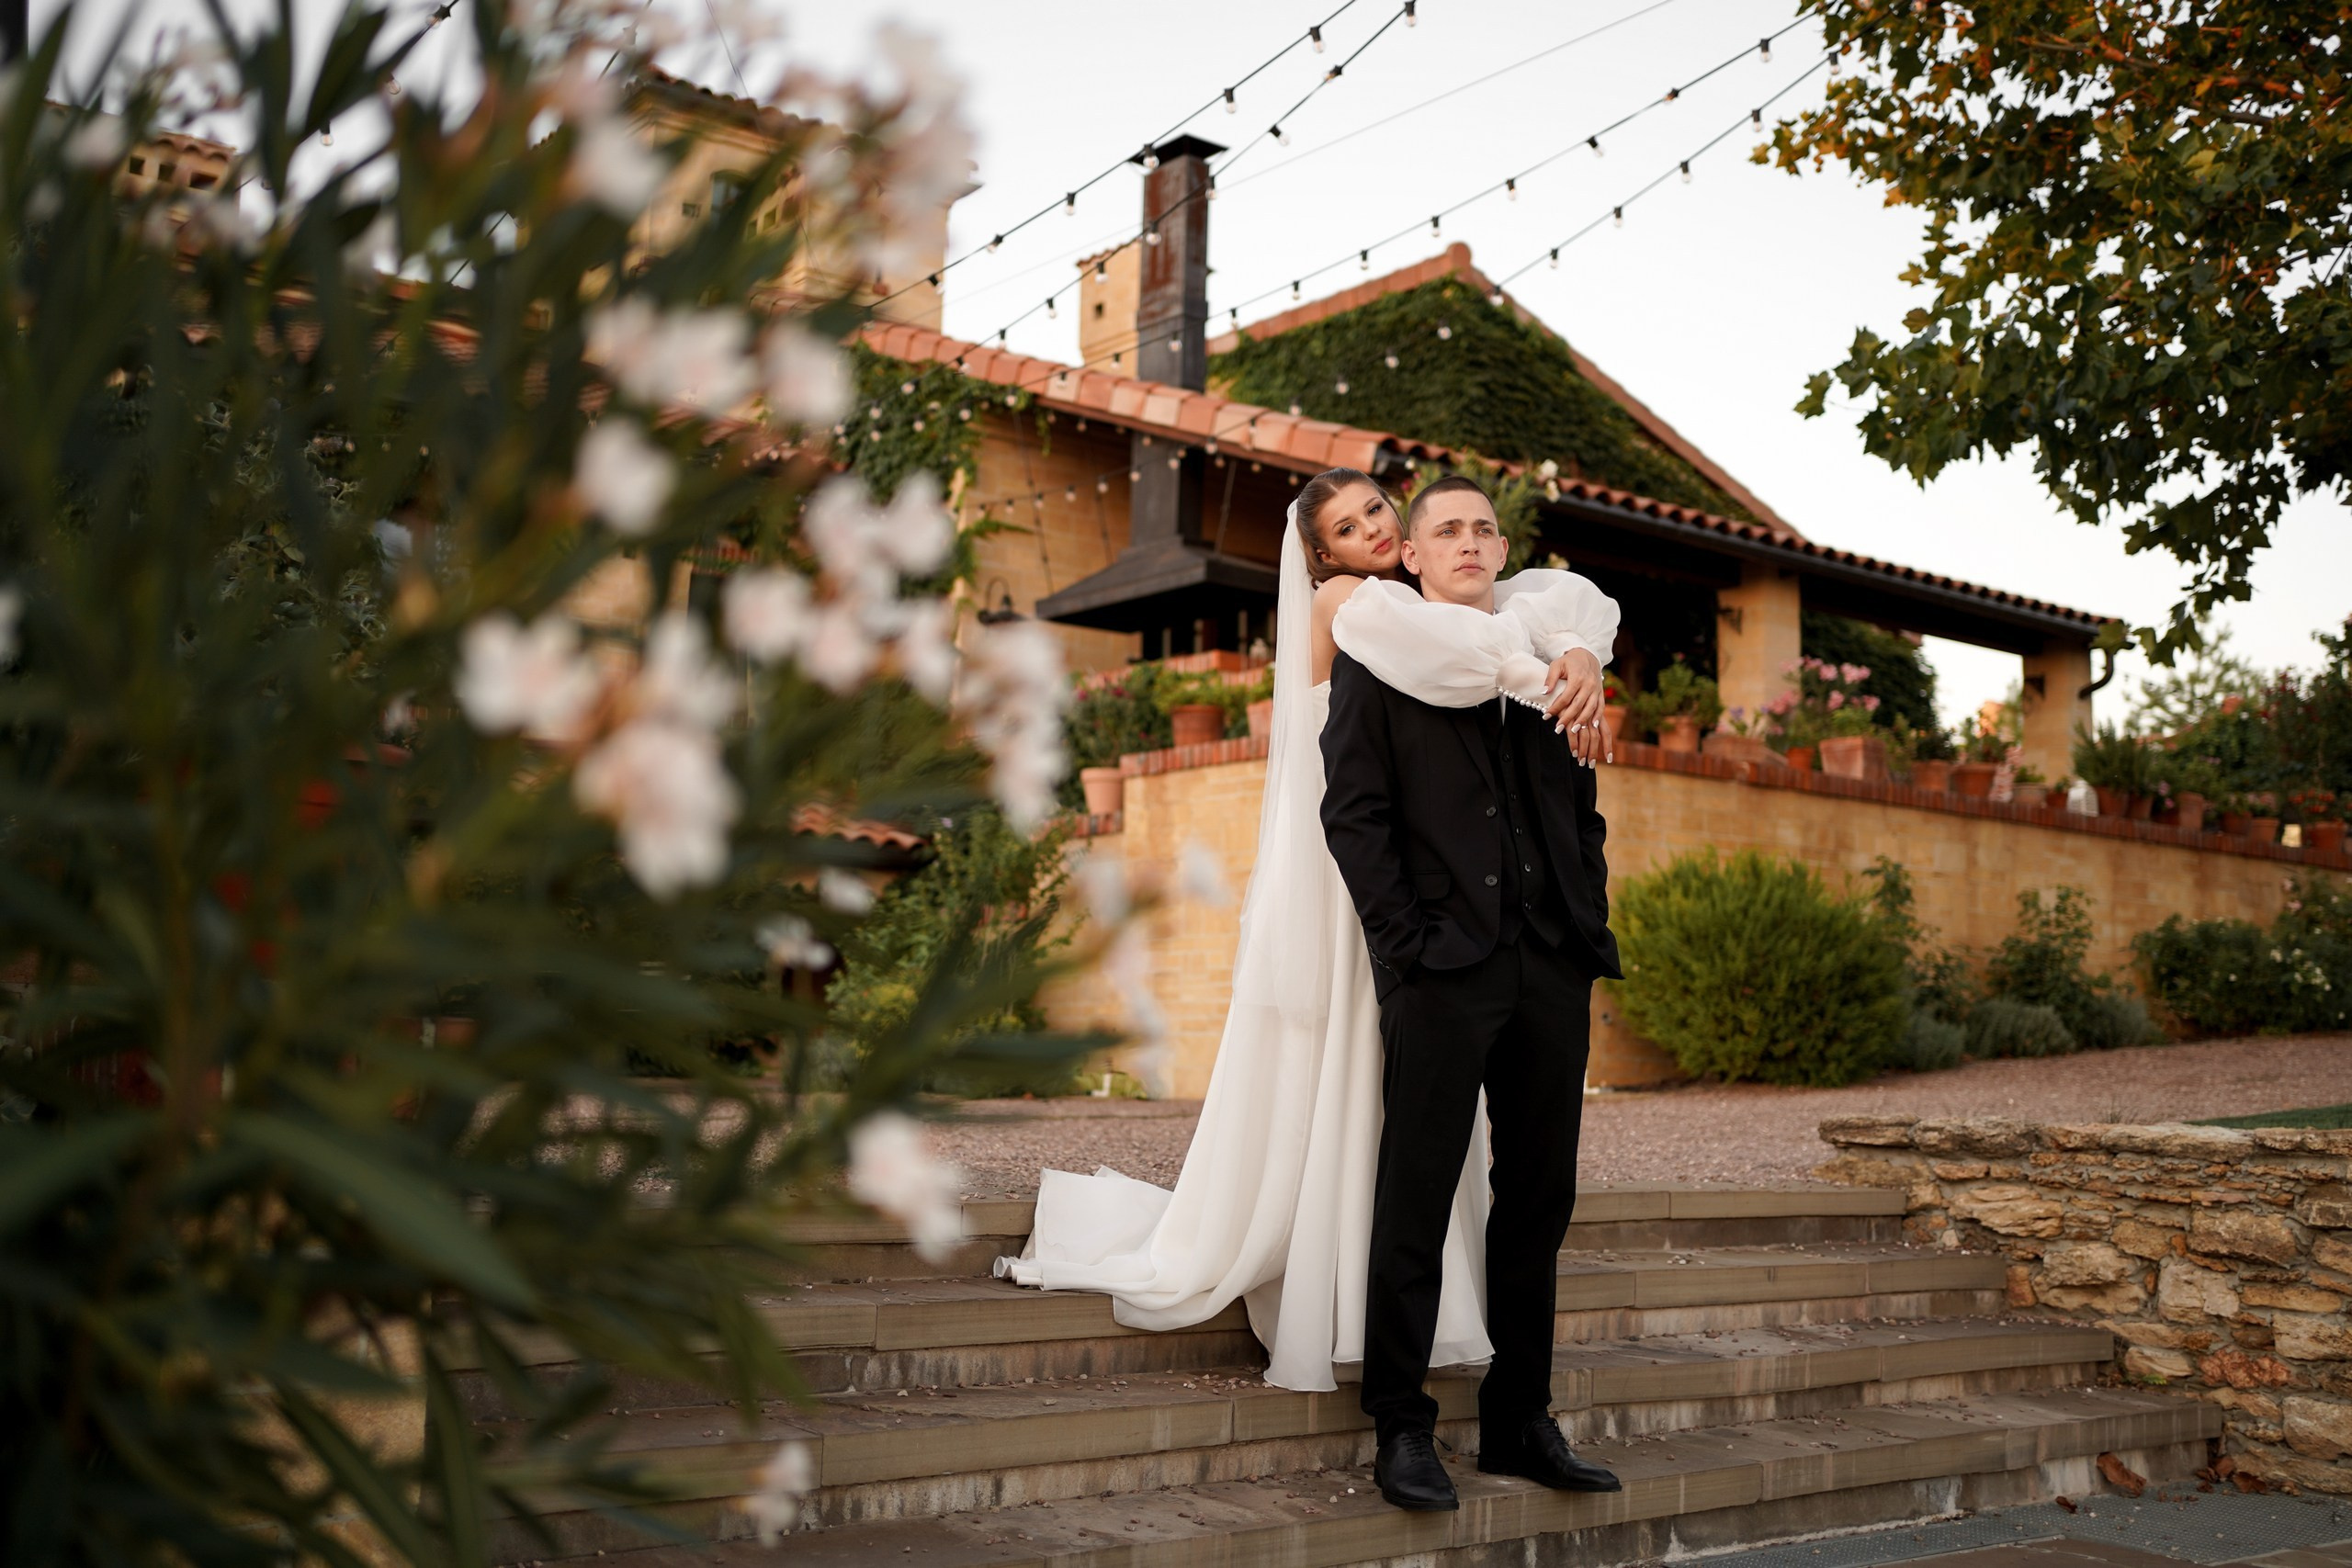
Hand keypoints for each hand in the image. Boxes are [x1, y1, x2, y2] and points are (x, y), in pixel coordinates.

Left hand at [1543, 647, 1608, 765]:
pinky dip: (1597, 716)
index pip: (1565, 697)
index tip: (1545, 716)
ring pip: (1590, 708)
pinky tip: (1593, 726)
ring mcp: (1596, 689)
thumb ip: (1550, 679)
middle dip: (1567, 718)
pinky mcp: (1601, 693)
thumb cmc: (1568, 661)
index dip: (1555, 707)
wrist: (1587, 655)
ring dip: (1582, 721)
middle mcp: (1589, 684)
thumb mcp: (1557, 665)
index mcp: (1577, 678)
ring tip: (1572, 731)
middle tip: (1557, 729)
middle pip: (1578, 705)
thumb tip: (1543, 692)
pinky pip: (1601, 706)